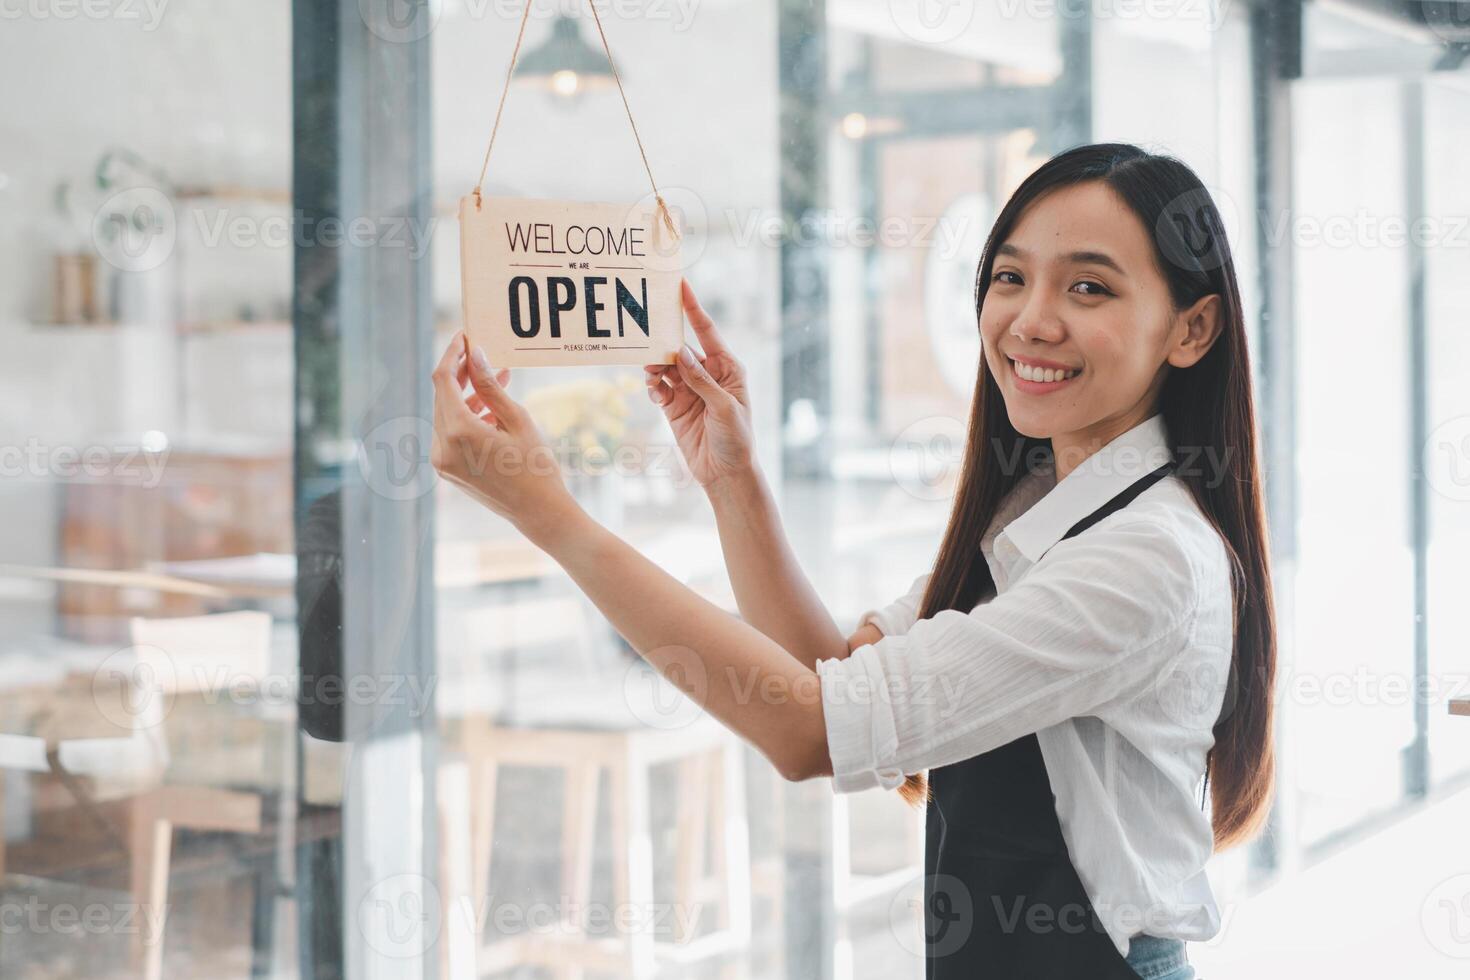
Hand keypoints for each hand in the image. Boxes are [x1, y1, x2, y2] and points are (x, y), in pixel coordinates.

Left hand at [430, 332, 580, 539]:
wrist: (538, 512)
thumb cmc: (536, 466)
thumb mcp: (517, 419)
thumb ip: (490, 386)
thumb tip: (475, 355)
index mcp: (458, 432)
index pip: (444, 380)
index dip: (453, 354)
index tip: (465, 337)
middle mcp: (442, 447)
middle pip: (442, 396)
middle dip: (463, 374)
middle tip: (485, 356)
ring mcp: (442, 461)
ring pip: (446, 414)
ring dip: (468, 396)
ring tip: (499, 382)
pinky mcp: (447, 470)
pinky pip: (450, 433)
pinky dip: (467, 418)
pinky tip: (492, 412)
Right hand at [644, 279, 755, 490]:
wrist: (726, 473)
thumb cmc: (736, 439)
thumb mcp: (724, 407)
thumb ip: (701, 380)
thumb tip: (681, 352)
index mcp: (728, 368)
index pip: (708, 331)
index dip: (693, 308)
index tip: (681, 285)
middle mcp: (708, 374)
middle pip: (681, 347)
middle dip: (665, 342)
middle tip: (650, 337)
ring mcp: (690, 390)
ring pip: (666, 366)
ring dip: (656, 366)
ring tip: (652, 373)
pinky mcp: (675, 407)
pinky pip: (659, 387)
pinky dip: (653, 386)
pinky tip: (654, 392)